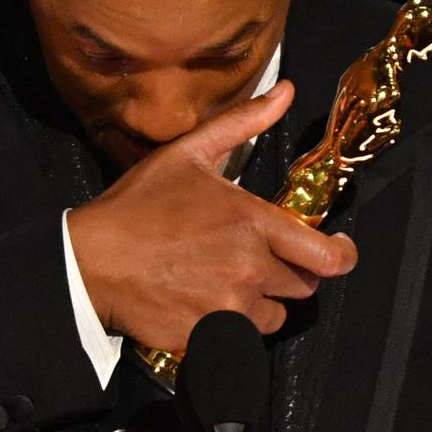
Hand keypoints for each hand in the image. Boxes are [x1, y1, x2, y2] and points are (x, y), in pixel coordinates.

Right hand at [66, 79, 358, 352]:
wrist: (89, 261)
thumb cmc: (138, 205)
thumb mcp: (189, 153)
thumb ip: (244, 123)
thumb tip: (286, 92)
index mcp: (252, 222)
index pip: (327, 255)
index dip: (341, 255)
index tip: (337, 250)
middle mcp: (249, 268)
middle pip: (303, 285)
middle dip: (288, 272)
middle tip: (256, 258)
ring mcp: (229, 307)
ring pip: (274, 315)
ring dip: (261, 301)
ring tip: (226, 280)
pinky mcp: (210, 338)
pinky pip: (243, 339)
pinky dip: (232, 325)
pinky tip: (205, 302)